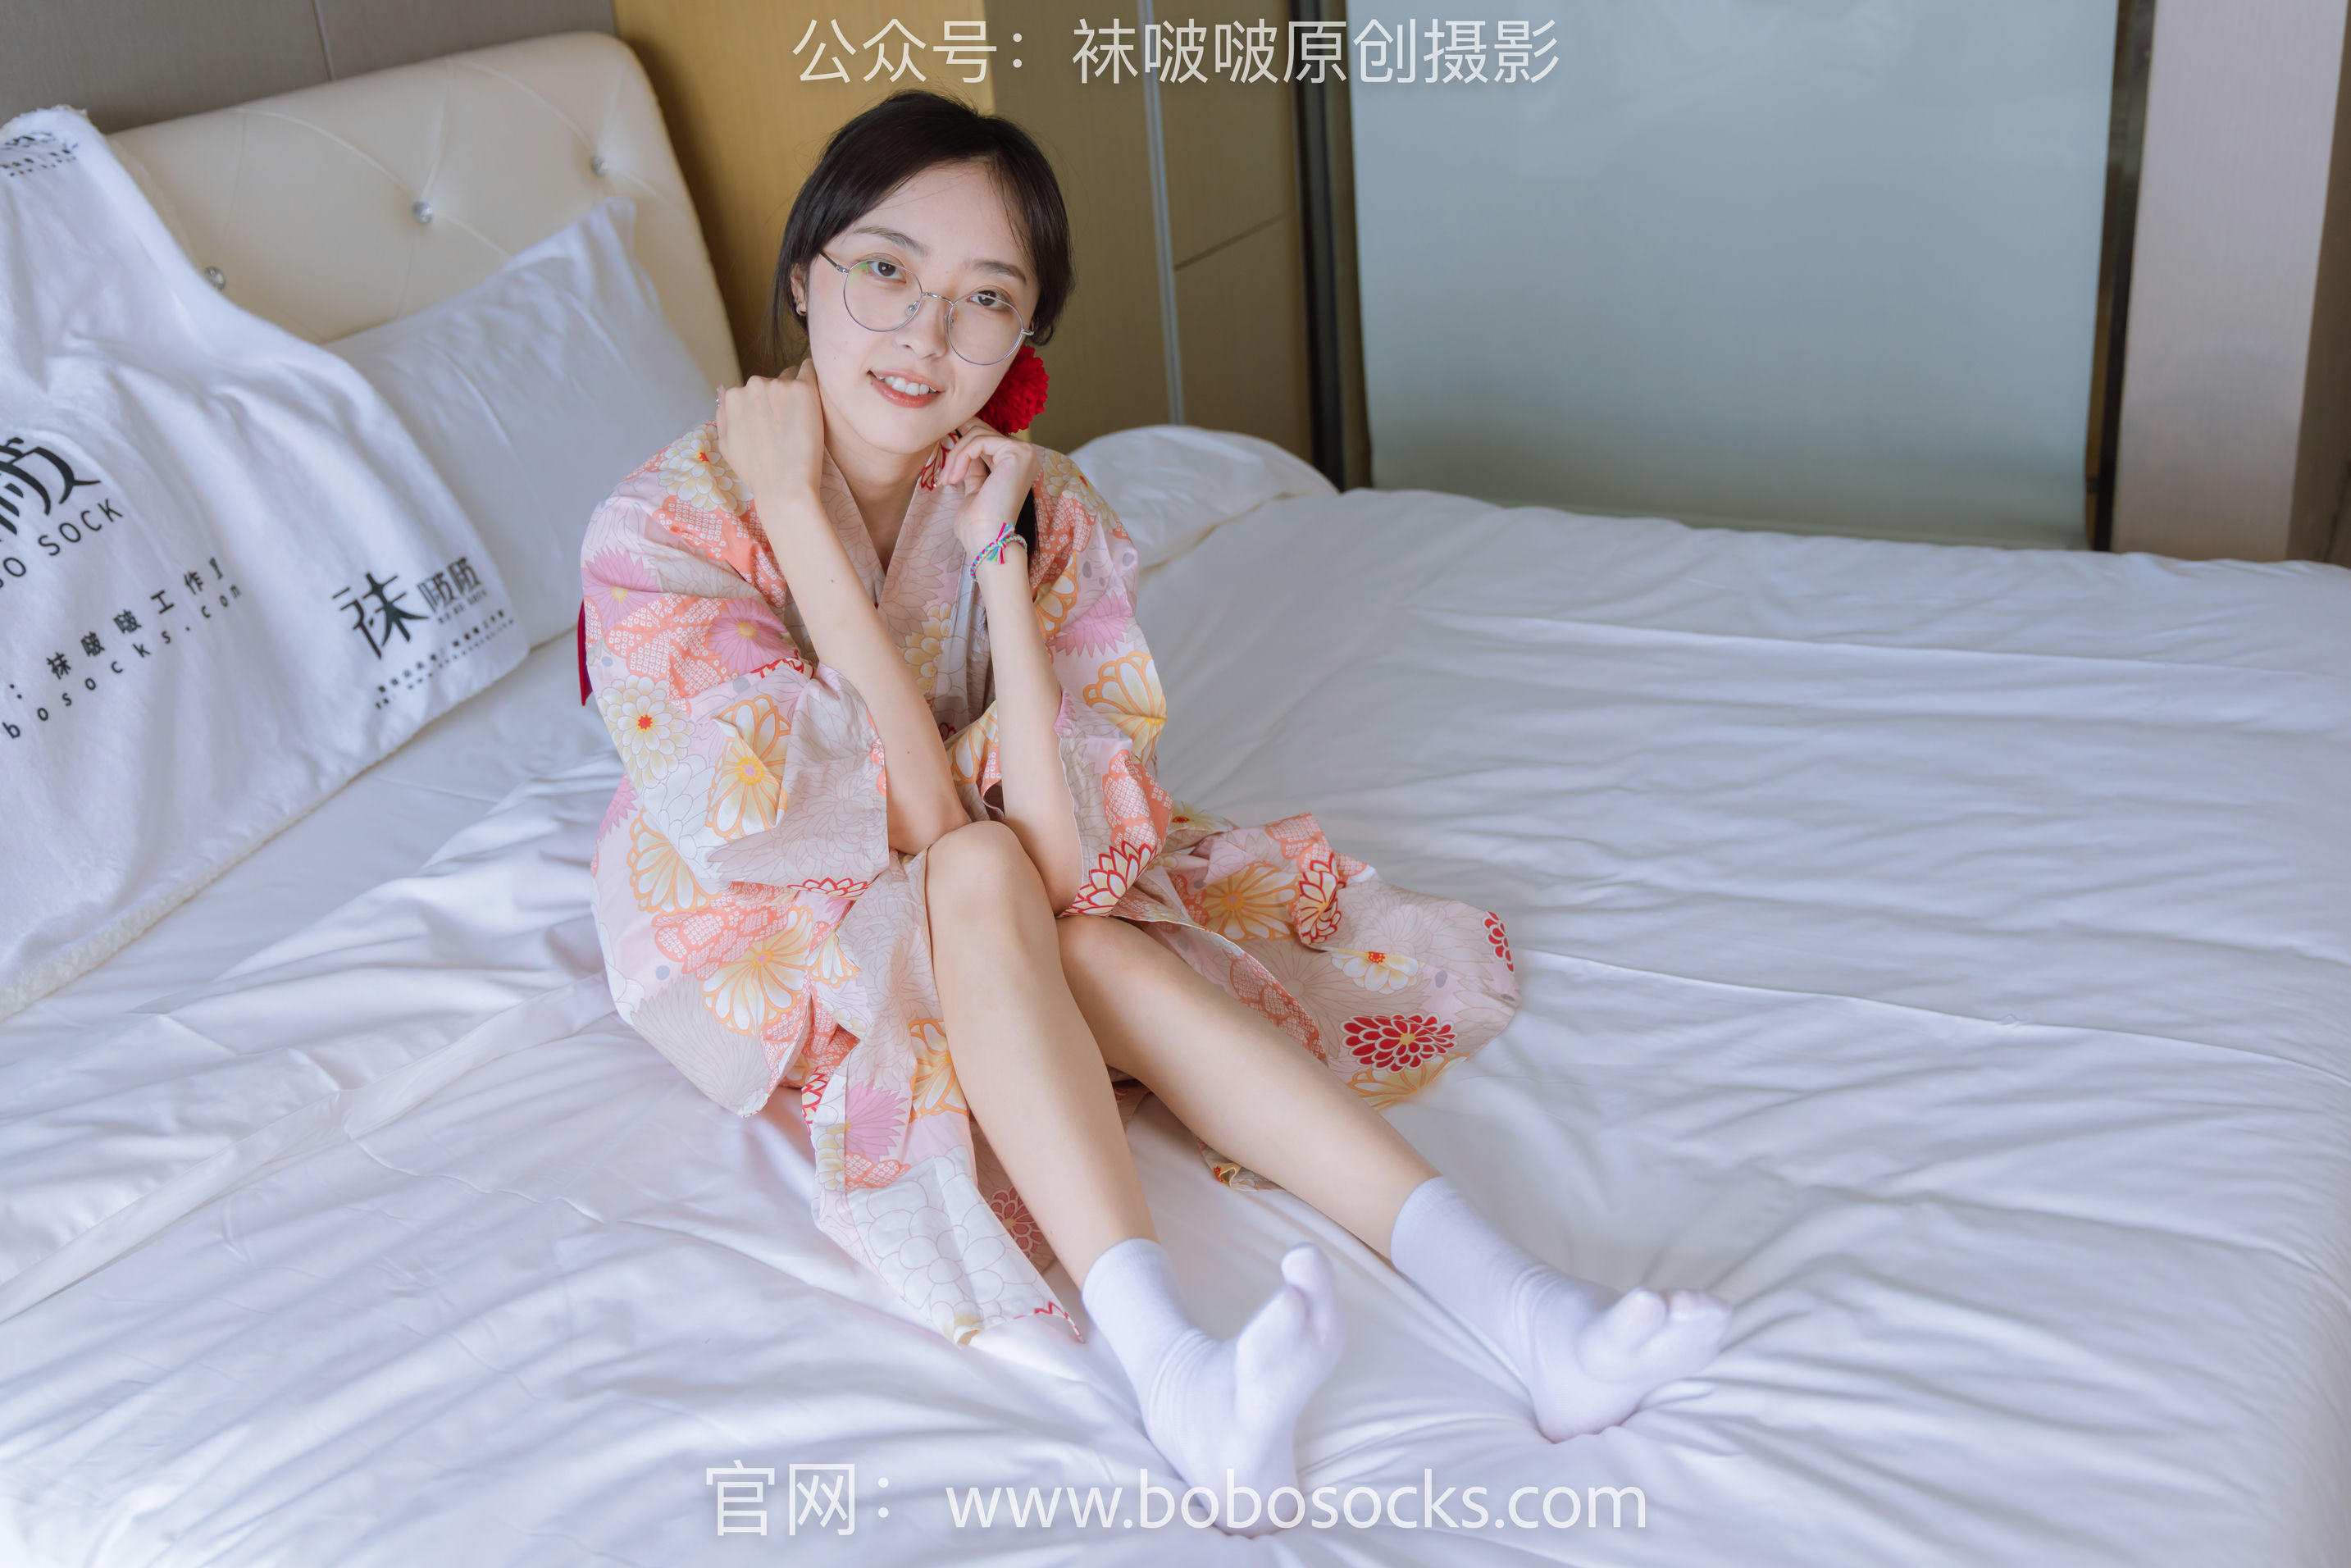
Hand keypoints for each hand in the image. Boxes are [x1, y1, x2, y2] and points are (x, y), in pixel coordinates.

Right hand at [713, 360, 825, 515]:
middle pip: (771, 382)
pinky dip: (812, 379)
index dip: (765, 407)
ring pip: (790, 378)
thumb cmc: (756, 472)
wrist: (784, 487)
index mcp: (733, 397)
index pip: (753, 391)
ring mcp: (778, 385)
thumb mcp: (726, 444)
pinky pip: (810, 371)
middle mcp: (753, 385)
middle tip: (789, 424)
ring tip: (802, 420)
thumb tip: (722, 389)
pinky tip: (815, 396)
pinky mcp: (803, 390)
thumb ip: (723, 414)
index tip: (774, 423)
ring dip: (796, 392)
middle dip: (779, 398)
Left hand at [940, 419, 1039, 562]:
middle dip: (957, 450)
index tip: (946, 440)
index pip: (988, 438)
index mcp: (1017, 463)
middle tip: (945, 475)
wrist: (987, 539)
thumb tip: (962, 442)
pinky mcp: (1016, 453)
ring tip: (947, 481)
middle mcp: (1026, 455)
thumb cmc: (979, 523)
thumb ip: (973, 465)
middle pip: (982, 433)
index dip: (965, 436)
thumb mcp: (974, 486)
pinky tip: (954, 478)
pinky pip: (979, 442)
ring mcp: (1024, 452)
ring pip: (978, 435)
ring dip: (956, 457)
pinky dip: (961, 457)